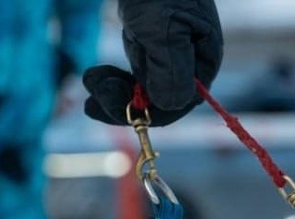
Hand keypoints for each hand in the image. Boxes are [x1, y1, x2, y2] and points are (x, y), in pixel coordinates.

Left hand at [83, 0, 222, 125]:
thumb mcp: (166, 28)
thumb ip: (171, 68)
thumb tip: (172, 105)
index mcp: (202, 63)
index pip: (179, 103)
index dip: (149, 113)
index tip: (116, 110)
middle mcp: (187, 65)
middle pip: (159, 101)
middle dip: (125, 104)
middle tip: (92, 100)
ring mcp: (166, 57)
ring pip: (142, 91)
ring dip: (114, 93)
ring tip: (91, 81)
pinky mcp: (149, 48)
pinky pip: (133, 76)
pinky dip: (114, 80)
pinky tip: (97, 74)